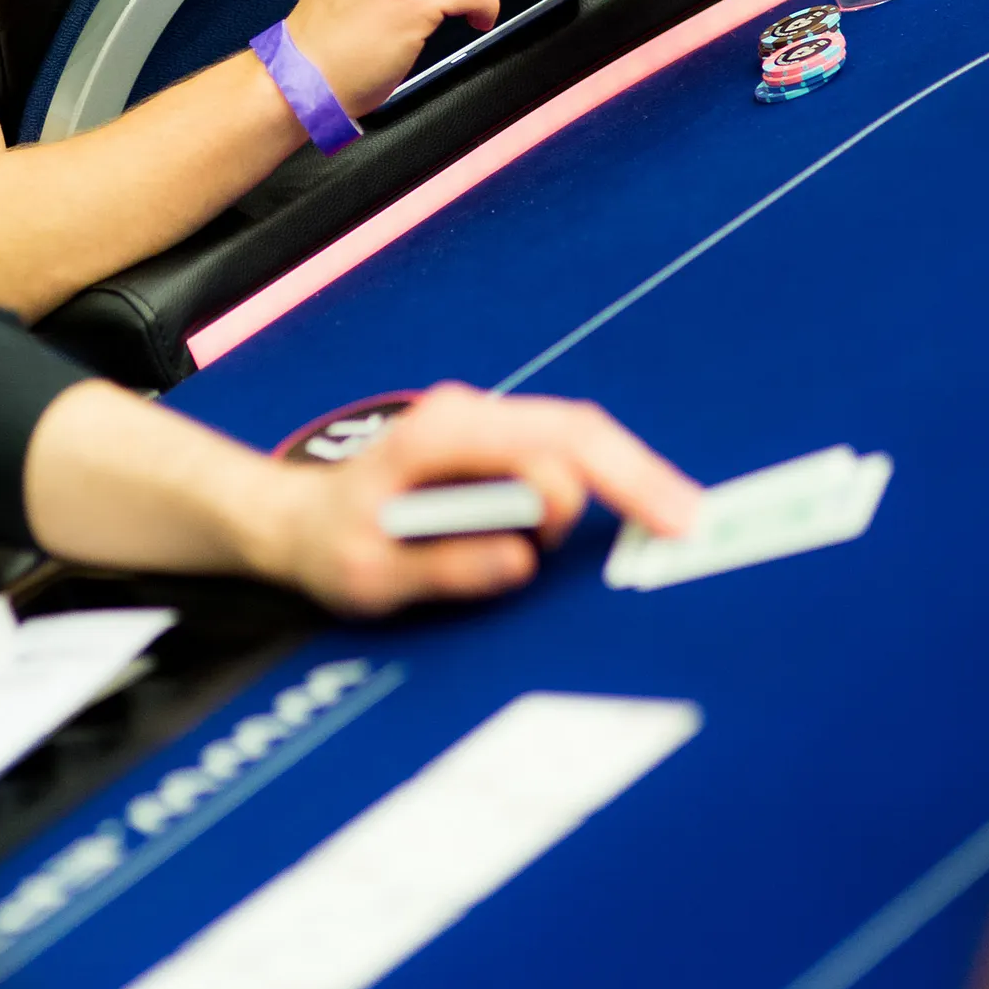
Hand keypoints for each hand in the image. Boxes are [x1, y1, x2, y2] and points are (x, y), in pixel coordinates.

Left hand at [256, 382, 700, 617]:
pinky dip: (602, 481)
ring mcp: (482, 424)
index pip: (552, 446)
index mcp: (442, 436)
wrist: (298, 520)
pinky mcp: (492, 445)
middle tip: (690, 526)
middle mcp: (468, 414)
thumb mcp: (372, 575)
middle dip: (640, 475)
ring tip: (652, 527)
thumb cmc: (331, 545)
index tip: (666, 522)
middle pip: (579, 430)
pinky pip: (560, 453)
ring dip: (617, 482)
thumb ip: (445, 568)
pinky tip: (632, 510)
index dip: (618, 482)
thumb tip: (522, 559)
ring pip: (575, 439)